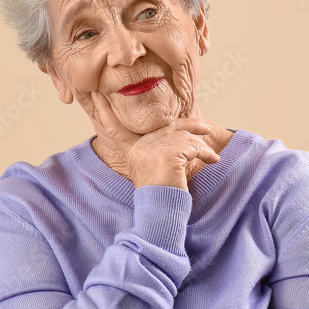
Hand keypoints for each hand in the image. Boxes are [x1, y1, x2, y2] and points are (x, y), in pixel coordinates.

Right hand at [88, 90, 220, 189]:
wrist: (162, 212)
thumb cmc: (161, 194)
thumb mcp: (152, 169)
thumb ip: (157, 151)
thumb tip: (177, 133)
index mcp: (134, 149)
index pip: (118, 127)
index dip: (104, 111)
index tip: (95, 95)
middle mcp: (141, 147)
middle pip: (169, 127)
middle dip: (190, 125)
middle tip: (205, 127)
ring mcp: (154, 150)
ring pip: (185, 137)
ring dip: (202, 147)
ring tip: (212, 156)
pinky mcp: (170, 156)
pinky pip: (193, 147)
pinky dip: (206, 153)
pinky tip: (212, 160)